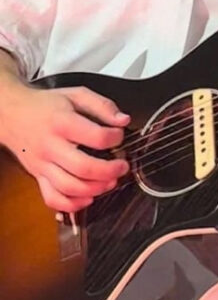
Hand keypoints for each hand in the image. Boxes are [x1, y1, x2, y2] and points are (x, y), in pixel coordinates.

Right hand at [0, 80, 129, 211]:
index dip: (115, 138)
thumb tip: (123, 120)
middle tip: (122, 166)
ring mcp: (42, 164)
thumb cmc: (46, 105)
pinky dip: (72, 204)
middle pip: (83, 168)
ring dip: (95, 189)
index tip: (120, 135)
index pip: (95, 136)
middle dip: (109, 171)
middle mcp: (51, 146)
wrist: (12, 114)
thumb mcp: (77, 94)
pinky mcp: (37, 176)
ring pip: (68, 187)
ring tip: (111, 182)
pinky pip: (52, 198)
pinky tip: (88, 198)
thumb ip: (103, 105)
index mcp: (62, 123)